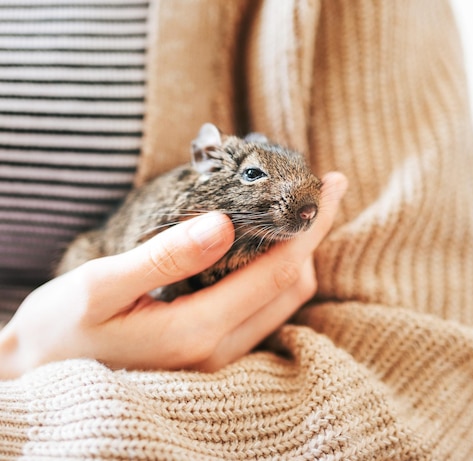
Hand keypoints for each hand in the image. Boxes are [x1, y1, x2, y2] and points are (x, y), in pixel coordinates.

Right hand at [0, 172, 347, 378]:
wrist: (42, 375)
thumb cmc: (61, 328)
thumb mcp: (101, 285)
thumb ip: (165, 257)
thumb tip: (225, 223)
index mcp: (197, 331)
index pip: (280, 270)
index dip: (312, 224)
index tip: (331, 184)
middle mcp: (219, 352)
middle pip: (293, 286)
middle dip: (313, 236)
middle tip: (317, 192)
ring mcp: (219, 359)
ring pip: (284, 302)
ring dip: (299, 255)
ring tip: (298, 214)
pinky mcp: (213, 356)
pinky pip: (265, 312)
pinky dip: (278, 276)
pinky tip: (270, 248)